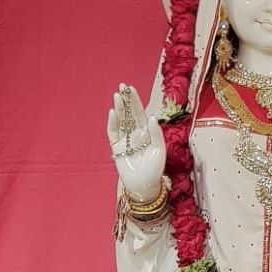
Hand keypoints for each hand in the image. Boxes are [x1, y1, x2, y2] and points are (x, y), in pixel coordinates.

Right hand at [106, 82, 165, 201]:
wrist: (144, 185)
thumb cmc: (154, 169)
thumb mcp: (159, 150)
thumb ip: (156, 134)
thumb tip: (151, 117)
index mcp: (146, 133)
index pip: (140, 113)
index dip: (136, 101)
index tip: (131, 89)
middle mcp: (135, 134)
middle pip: (129, 114)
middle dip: (126, 100)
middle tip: (122, 86)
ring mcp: (125, 140)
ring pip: (121, 121)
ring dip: (119, 109)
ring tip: (117, 96)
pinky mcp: (116, 148)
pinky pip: (113, 133)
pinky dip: (112, 123)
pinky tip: (113, 113)